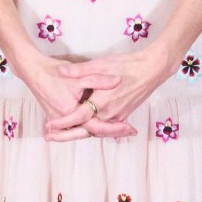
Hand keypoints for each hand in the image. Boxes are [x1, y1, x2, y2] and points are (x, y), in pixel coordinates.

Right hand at [16, 46, 127, 142]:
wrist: (32, 70)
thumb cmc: (54, 71)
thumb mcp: (79, 73)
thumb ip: (98, 79)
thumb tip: (117, 81)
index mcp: (71, 111)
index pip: (98, 126)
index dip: (115, 128)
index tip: (130, 128)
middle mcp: (65, 120)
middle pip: (93, 131)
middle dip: (112, 132)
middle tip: (130, 131)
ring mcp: (60, 120)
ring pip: (85, 130)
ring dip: (102, 129)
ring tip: (122, 128)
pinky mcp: (57, 116)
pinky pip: (77, 125)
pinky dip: (91, 125)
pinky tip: (103, 121)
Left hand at [50, 42, 175, 140]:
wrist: (153, 69)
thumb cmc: (127, 65)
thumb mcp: (101, 64)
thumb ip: (81, 70)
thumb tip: (61, 72)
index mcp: (103, 102)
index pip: (78, 117)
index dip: (62, 122)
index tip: (48, 126)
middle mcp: (110, 114)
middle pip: (85, 130)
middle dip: (66, 135)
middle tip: (49, 137)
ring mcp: (119, 116)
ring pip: (96, 131)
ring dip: (79, 133)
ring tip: (62, 135)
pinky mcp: (124, 115)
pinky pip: (106, 128)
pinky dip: (94, 130)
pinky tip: (85, 129)